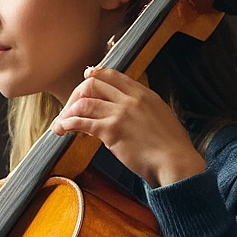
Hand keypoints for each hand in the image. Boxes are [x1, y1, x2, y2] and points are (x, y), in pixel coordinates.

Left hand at [51, 67, 206, 187]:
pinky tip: (61, 129)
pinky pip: (81, 122)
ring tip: (60, 123)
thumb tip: (130, 112)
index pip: (113, 75)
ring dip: (67, 113)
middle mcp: (131, 99)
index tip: (85, 77)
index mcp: (144, 94)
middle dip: (77, 96)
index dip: (95, 75)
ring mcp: (120, 113)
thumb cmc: (170, 147)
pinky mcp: (111, 130)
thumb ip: (143, 109)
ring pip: (84, 102)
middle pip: (93, 85)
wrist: (175, 161)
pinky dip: (67, 124)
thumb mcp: (161, 116)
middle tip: (70, 110)